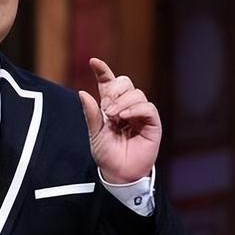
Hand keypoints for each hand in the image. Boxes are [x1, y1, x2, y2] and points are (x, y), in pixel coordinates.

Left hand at [78, 58, 160, 183]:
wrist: (118, 172)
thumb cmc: (107, 154)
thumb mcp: (94, 133)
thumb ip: (91, 114)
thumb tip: (82, 93)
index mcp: (111, 106)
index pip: (108, 83)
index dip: (102, 71)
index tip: (93, 62)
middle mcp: (126, 107)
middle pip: (125, 82)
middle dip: (114, 90)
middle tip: (106, 108)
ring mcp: (140, 114)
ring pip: (136, 93)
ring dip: (123, 102)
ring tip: (114, 117)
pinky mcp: (152, 124)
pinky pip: (148, 107)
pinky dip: (136, 109)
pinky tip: (126, 116)